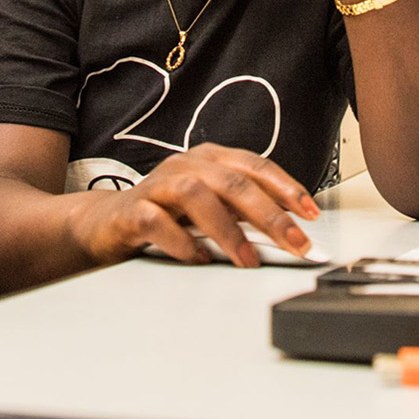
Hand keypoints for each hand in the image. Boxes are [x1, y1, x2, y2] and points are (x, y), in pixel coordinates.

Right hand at [69, 143, 318, 268]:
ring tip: (249, 260)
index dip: (286, 188)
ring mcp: (158, 185)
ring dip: (229, 230)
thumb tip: (290, 233)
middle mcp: (186, 164)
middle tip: (294, 243)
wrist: (108, 223)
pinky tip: (200, 259)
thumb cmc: (167, 214)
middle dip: (270, 214)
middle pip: (234, 182)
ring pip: (198, 196)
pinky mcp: (133, 210)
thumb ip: (244, 214)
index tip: (311, 215)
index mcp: (210, 158)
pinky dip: (182, 242)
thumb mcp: (211, 209)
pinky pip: (158, 222)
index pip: (255, 166)